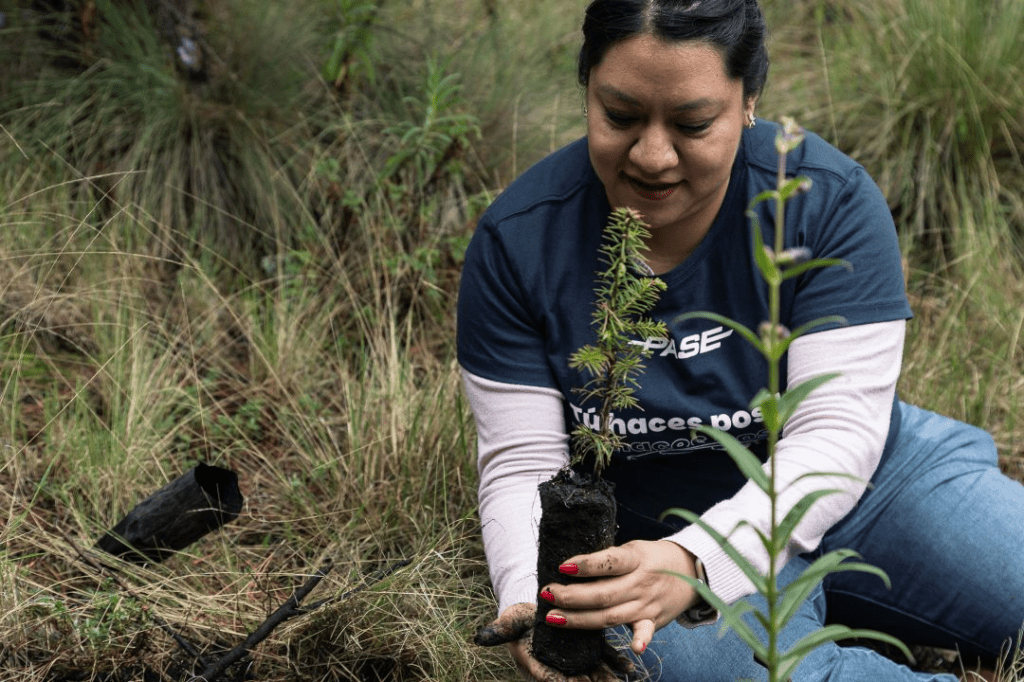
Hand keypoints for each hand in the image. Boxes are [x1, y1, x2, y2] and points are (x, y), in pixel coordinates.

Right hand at [474, 603, 636, 681]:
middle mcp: (559, 666)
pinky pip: (603, 658)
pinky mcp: (589, 648)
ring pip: (593, 672)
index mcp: (538, 664)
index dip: (561, 680)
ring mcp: (576, 659)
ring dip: (606, 679)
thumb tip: (479, 637)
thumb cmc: (519, 619)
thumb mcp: (508, 622)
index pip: (550, 676)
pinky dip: (615, 663)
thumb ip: (498, 631)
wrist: (535, 609)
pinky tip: (629, 667)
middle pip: (575, 679)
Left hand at [540, 540, 698, 653]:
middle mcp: (641, 582)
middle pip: (603, 594)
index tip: (563, 566)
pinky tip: (634, 649)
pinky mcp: (653, 620)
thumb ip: (607, 560)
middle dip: (571, 596)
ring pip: (611, 616)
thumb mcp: (632, 549)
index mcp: (635, 558)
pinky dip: (641, 640)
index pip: (609, 562)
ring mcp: (647, 603)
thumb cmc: (651, 557)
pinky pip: (646, 631)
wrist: (691, 569)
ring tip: (554, 617)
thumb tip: (569, 569)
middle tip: (547, 594)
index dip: (586, 565)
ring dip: (580, 619)